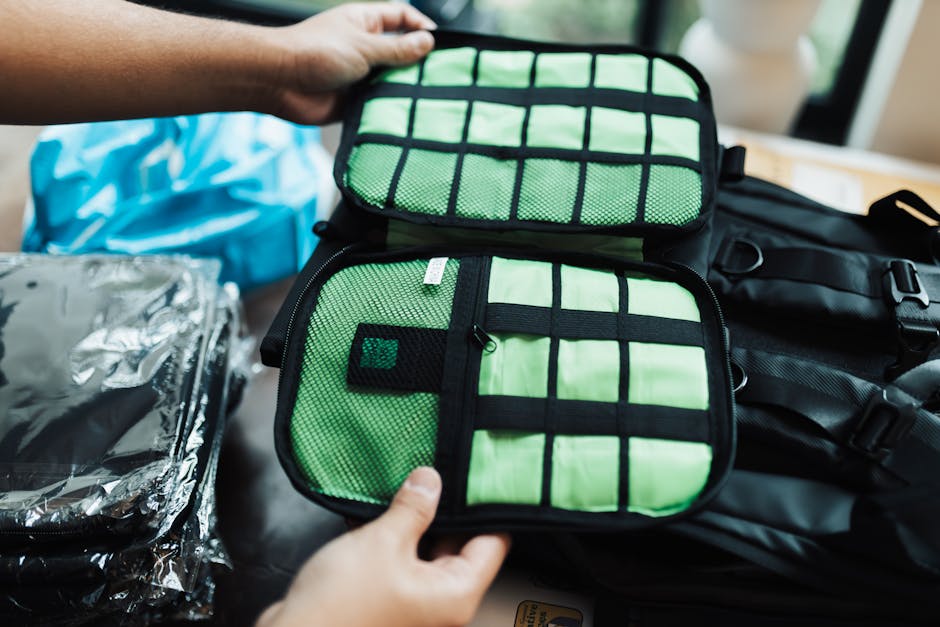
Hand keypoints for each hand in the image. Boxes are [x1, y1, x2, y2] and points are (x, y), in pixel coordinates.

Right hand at [256, 467, 510, 626]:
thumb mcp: (383, 542)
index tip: (479, 475)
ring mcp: (415, 604)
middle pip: (461, 545)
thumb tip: (430, 480)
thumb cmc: (339, 607)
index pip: (493, 543)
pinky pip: (402, 561)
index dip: (488, 507)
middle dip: (446, 509)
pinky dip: (394, 538)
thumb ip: (413, 507)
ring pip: (427, 551)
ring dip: (416, 521)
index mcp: (455, 594)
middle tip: (437, 472)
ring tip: (407, 486)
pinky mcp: (389, 600)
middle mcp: (441, 604)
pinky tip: (378, 511)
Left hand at [262, 2, 435, 124]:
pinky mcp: (353, 100)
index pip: (401, 18)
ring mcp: (359, 74)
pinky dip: (390, 109)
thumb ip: (398, 49)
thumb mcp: (364, 46)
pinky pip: (378, 104)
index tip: (440, 44)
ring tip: (430, 99)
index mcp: (365, 23)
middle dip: (419, 63)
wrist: (279, 82)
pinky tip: (407, 116)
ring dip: (405, 89)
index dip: (421, 27)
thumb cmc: (314, 53)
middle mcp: (363, 47)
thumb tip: (428, 43)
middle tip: (442, 76)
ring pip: (391, 81)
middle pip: (400, 52)